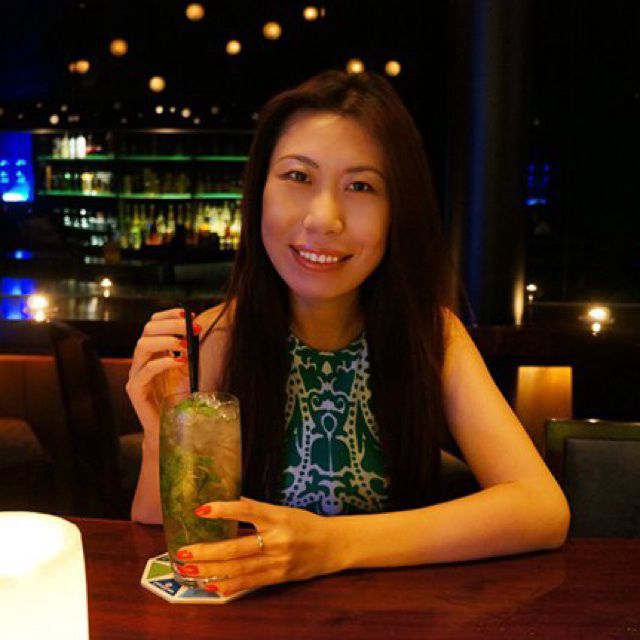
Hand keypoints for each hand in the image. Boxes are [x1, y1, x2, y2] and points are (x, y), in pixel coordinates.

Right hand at [126, 308, 199, 436]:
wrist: (170, 427)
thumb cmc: (178, 398)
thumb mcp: (187, 369)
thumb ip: (188, 350)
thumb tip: (198, 327)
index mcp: (152, 352)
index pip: (152, 323)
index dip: (168, 315)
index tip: (189, 313)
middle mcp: (141, 360)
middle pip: (147, 330)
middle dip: (171, 324)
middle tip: (192, 327)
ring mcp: (135, 374)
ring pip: (142, 346)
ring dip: (167, 340)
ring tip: (186, 344)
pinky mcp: (135, 390)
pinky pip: (145, 370)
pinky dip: (163, 363)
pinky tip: (180, 362)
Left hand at [175, 497, 338, 596]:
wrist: (333, 546)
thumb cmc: (306, 524)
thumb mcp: (283, 510)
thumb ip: (258, 509)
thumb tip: (231, 500)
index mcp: (277, 517)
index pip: (247, 510)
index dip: (223, 510)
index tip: (201, 510)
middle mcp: (277, 539)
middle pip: (236, 548)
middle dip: (207, 551)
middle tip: (183, 551)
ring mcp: (277, 561)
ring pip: (238, 569)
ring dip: (211, 570)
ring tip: (189, 569)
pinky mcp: (278, 577)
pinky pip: (250, 583)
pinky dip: (229, 585)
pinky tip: (211, 586)